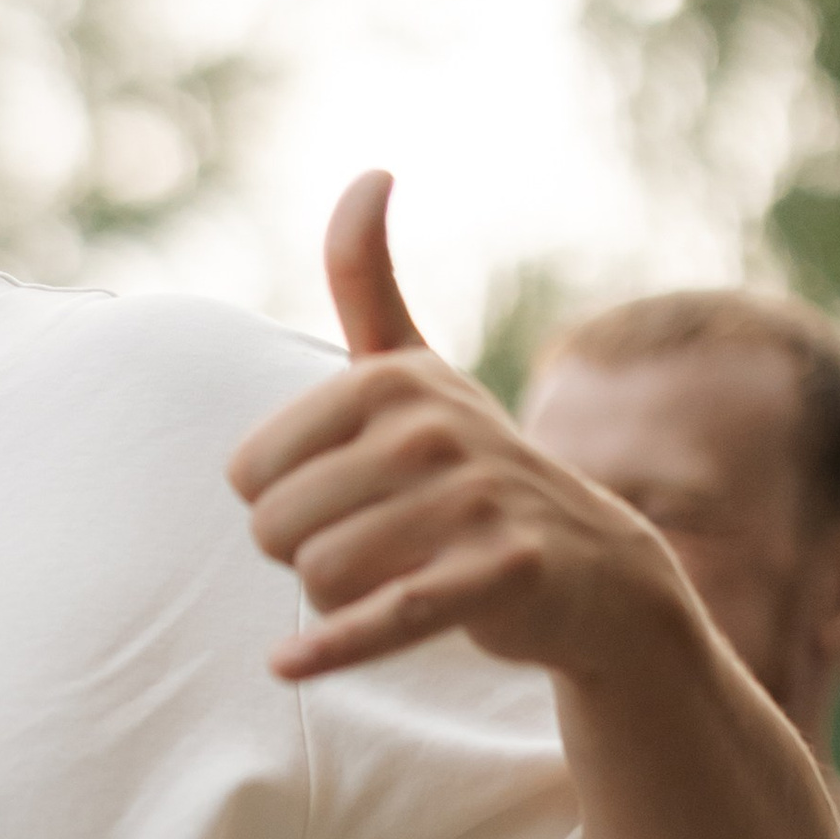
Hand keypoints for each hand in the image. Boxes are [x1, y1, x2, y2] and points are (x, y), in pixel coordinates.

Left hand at [230, 174, 693, 686]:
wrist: (590, 567)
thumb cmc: (471, 470)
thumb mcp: (417, 372)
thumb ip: (370, 284)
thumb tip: (368, 173)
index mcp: (389, 379)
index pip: (249, 473)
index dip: (280, 506)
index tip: (341, 501)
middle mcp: (432, 427)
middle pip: (276, 529)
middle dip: (305, 558)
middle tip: (372, 552)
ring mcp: (473, 499)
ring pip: (321, 576)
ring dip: (338, 602)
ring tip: (395, 581)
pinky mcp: (501, 573)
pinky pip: (386, 617)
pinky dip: (332, 649)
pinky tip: (288, 665)